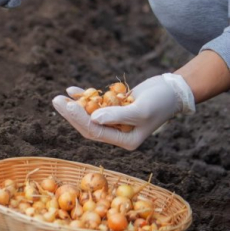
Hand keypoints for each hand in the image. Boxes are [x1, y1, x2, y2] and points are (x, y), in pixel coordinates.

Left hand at [52, 73, 195, 149]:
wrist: (174, 90)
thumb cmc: (161, 101)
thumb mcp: (140, 110)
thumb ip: (117, 115)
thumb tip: (93, 118)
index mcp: (125, 141)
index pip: (95, 132)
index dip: (79, 119)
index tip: (67, 105)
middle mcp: (118, 134)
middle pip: (88, 126)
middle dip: (71, 114)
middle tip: (55, 101)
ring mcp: (115, 122)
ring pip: (89, 116)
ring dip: (74, 106)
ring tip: (58, 97)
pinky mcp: (114, 109)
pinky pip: (95, 105)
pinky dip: (84, 97)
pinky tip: (72, 90)